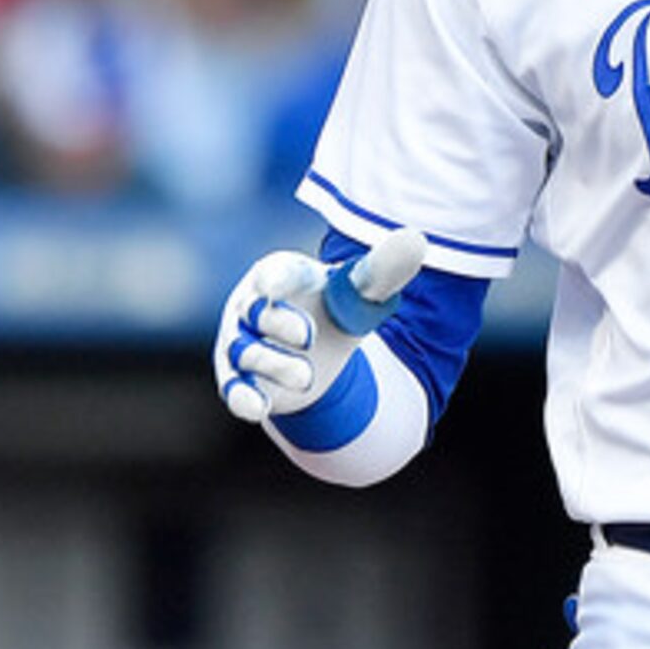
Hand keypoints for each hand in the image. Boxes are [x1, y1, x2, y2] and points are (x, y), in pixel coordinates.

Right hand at [212, 227, 427, 422]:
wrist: (321, 353)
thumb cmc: (336, 308)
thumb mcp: (362, 292)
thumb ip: (383, 270)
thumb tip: (416, 240)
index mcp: (281, 274)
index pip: (276, 273)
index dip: (277, 279)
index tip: (275, 284)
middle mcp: (252, 307)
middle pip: (258, 311)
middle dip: (279, 322)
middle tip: (308, 336)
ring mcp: (242, 345)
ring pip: (247, 353)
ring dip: (274, 365)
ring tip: (306, 377)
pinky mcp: (240, 381)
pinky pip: (234, 390)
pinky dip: (243, 399)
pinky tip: (259, 408)